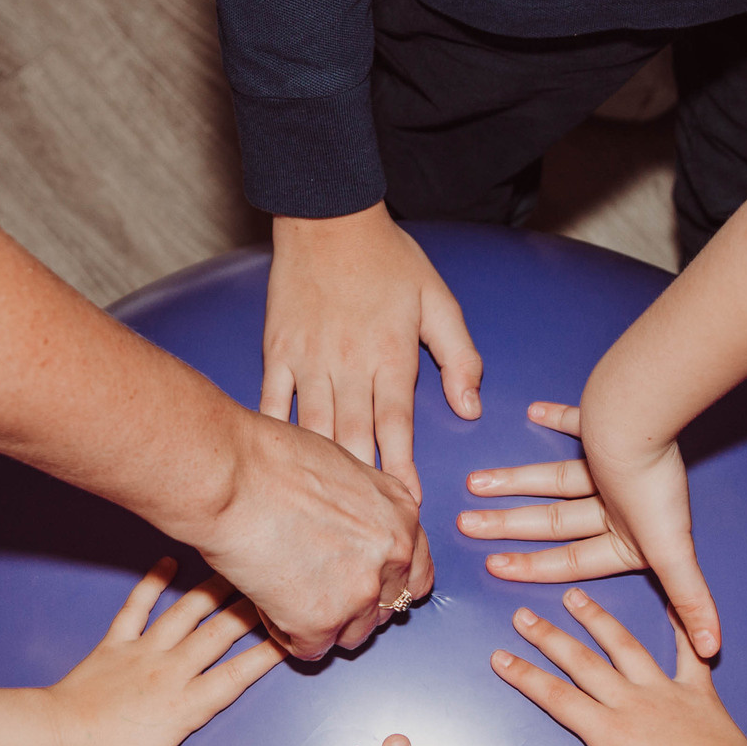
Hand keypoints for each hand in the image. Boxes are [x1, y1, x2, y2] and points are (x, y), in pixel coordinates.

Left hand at [44, 558, 284, 745]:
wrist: (54, 736)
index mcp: (184, 705)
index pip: (236, 676)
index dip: (267, 655)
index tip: (293, 637)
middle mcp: (169, 670)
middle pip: (218, 634)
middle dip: (251, 610)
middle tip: (275, 587)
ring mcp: (142, 650)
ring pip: (185, 612)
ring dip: (214, 589)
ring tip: (237, 567)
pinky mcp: (116, 641)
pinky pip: (137, 605)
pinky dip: (152, 581)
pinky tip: (169, 560)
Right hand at [192, 413, 433, 659]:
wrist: (230, 477)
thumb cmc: (270, 462)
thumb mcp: (343, 471)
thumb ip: (363, 511)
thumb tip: (355, 535)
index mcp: (402, 516)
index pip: (416, 575)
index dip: (385, 585)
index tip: (359, 585)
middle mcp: (393, 556)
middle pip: (384, 610)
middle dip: (351, 605)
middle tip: (312, 587)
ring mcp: (361, 592)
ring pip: (351, 636)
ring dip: (320, 623)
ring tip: (284, 590)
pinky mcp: (322, 621)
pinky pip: (309, 649)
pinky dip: (285, 632)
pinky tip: (266, 601)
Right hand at [263, 205, 484, 502]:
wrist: (327, 217)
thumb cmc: (388, 258)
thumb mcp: (438, 301)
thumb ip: (459, 357)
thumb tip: (470, 408)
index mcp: (391, 356)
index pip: (398, 427)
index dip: (403, 472)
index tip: (409, 509)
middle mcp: (349, 364)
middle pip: (356, 438)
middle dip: (364, 487)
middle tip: (368, 528)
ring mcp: (309, 360)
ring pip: (316, 428)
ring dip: (325, 470)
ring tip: (329, 512)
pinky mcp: (279, 352)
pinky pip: (276, 402)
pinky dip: (280, 435)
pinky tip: (283, 466)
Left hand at [458, 402, 721, 657]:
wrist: (648, 419)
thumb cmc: (655, 487)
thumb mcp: (672, 553)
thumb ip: (689, 599)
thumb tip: (713, 648)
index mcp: (630, 536)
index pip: (571, 560)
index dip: (533, 567)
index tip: (493, 567)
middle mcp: (618, 504)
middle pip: (553, 521)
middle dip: (509, 525)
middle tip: (466, 525)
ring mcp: (609, 466)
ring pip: (552, 479)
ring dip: (514, 481)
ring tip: (473, 484)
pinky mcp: (604, 426)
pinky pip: (575, 422)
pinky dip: (558, 419)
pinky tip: (532, 413)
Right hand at [491, 588, 746, 745]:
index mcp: (610, 731)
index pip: (557, 698)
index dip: (525, 676)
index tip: (500, 656)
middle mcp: (632, 701)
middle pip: (582, 663)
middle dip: (549, 638)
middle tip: (522, 615)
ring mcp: (666, 690)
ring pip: (624, 647)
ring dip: (597, 620)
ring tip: (575, 597)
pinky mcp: (697, 689)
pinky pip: (687, 652)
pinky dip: (681, 627)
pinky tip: (672, 605)